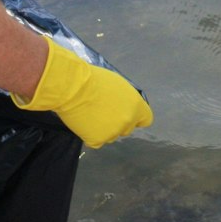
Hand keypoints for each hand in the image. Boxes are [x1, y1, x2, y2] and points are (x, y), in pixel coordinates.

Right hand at [14, 39, 152, 148]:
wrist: (74, 87)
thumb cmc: (95, 80)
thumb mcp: (119, 86)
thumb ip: (126, 100)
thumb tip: (124, 106)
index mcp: (136, 106)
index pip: (145, 120)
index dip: (136, 118)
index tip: (126, 115)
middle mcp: (128, 121)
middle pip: (127, 129)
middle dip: (117, 123)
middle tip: (103, 113)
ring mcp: (113, 132)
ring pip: (111, 136)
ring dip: (104, 130)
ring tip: (91, 115)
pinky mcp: (97, 140)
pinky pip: (96, 141)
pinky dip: (90, 135)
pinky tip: (84, 123)